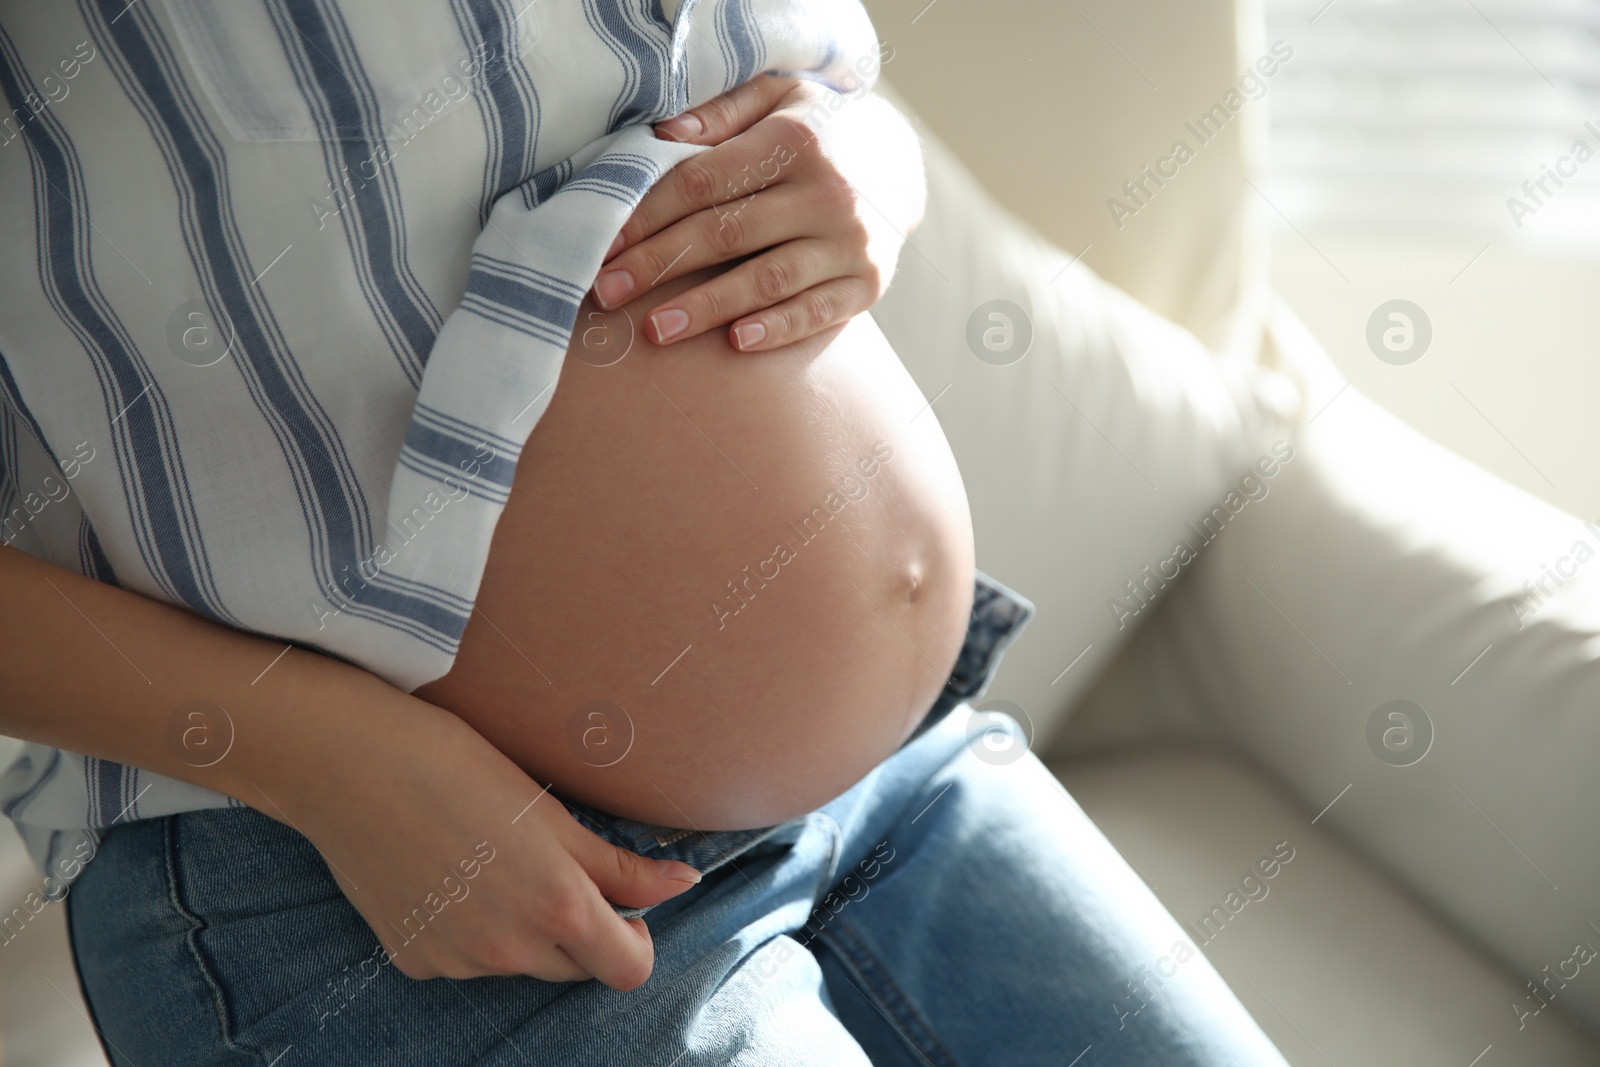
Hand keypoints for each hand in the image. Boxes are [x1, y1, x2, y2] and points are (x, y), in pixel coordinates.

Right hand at [270, 679, 701, 989]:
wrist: (350, 765)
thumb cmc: (458, 767)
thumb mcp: (552, 813)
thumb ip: (621, 865)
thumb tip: (686, 884)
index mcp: (557, 907)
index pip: (629, 969)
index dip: (636, 938)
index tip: (624, 905)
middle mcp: (509, 949)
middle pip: (576, 968)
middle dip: (582, 931)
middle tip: (554, 867)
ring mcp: (457, 961)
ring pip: (520, 962)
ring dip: (523, 928)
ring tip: (489, 859)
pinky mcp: (414, 960)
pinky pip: (467, 960)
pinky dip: (472, 930)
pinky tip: (448, 874)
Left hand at [592, 74, 924, 351]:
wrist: (899, 164)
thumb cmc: (816, 131)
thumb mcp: (776, 98)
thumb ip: (721, 112)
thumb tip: (662, 134)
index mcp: (795, 142)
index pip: (704, 183)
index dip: (650, 216)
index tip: (605, 244)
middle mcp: (827, 192)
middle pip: (727, 234)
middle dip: (660, 265)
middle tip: (607, 293)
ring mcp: (851, 242)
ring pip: (767, 280)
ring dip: (708, 306)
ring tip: (656, 329)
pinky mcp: (869, 283)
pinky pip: (817, 312)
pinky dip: (778, 328)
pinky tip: (736, 342)